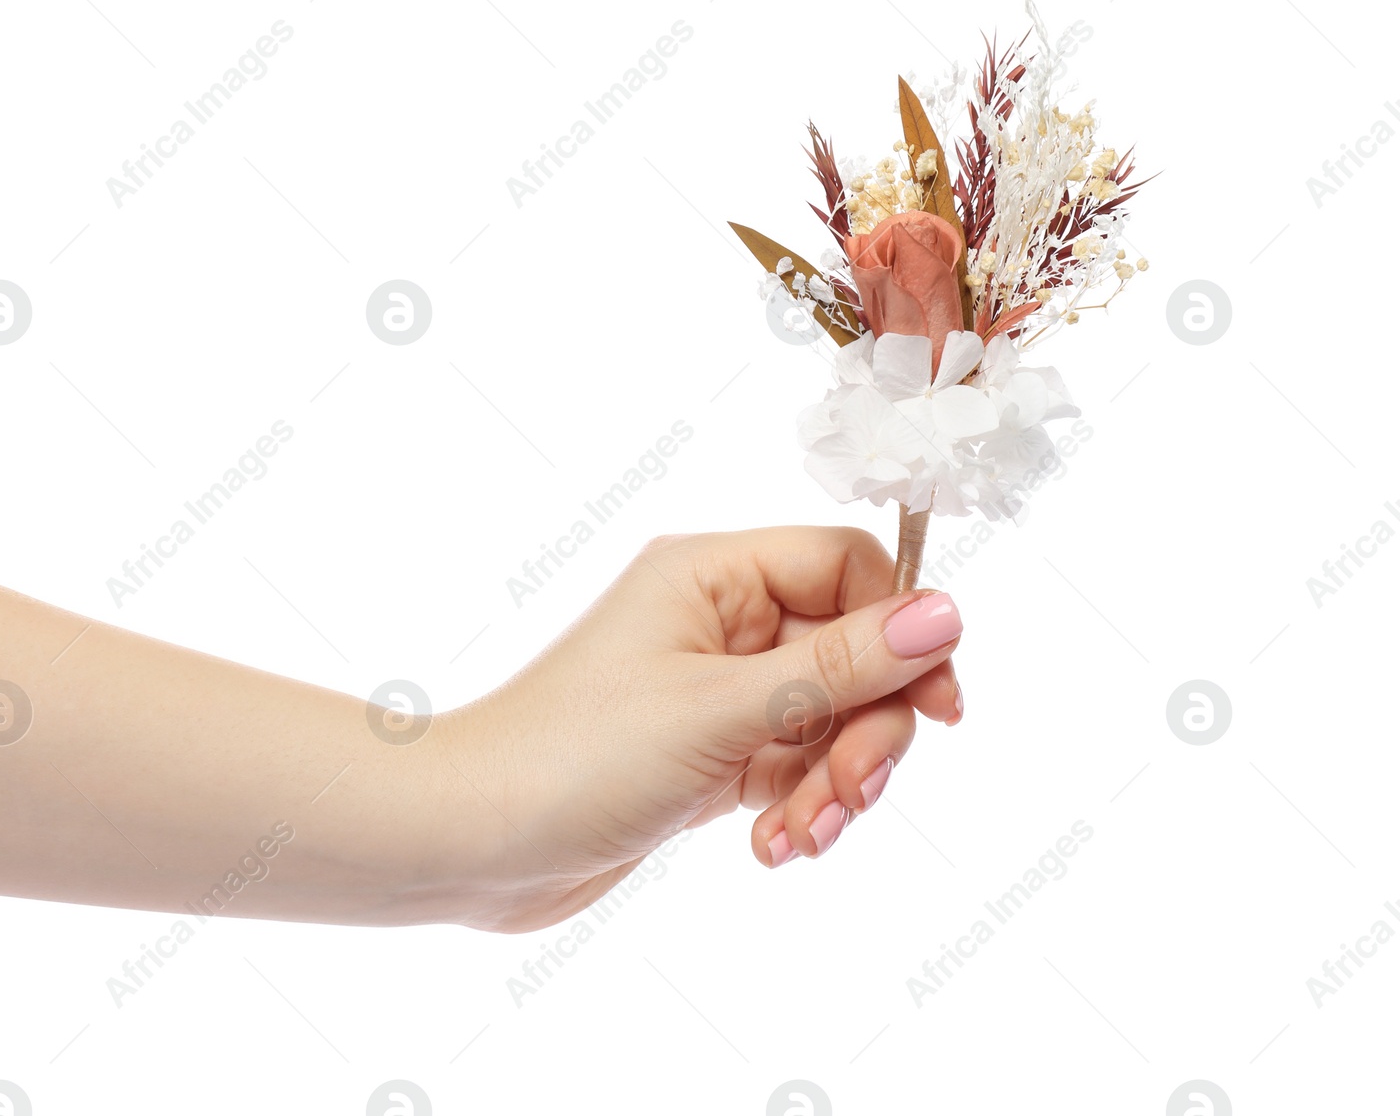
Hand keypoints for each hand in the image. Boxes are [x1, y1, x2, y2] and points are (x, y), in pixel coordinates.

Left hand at [441, 526, 963, 932]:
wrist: (470, 842)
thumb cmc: (572, 755)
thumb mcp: (723, 710)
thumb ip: (842, 666)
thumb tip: (946, 614)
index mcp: (713, 575)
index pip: (848, 570)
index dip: (903, 631)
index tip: (937, 708)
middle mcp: (718, 622)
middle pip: (852, 654)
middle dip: (868, 732)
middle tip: (853, 793)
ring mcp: (714, 692)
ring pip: (828, 721)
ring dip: (834, 784)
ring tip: (802, 836)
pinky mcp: (707, 755)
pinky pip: (791, 769)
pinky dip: (798, 808)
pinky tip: (773, 847)